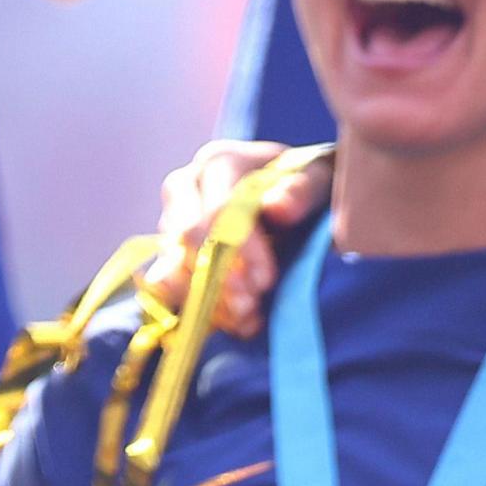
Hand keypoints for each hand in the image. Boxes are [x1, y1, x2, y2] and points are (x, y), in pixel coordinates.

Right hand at [136, 138, 318, 337]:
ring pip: (172, 263)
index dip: (241, 248)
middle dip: (219, 276)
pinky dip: (200, 309)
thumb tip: (279, 209)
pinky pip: (170, 286)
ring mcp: (173, 219)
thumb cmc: (302, 182)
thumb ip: (301, 190)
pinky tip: (235, 323)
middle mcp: (187, 187)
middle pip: (186, 236)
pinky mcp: (172, 251)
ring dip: (207, 298)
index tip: (266, 280)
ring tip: (246, 318)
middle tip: (251, 304)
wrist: (288, 190)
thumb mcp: (315, 179)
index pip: (219, 208)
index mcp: (220, 162)